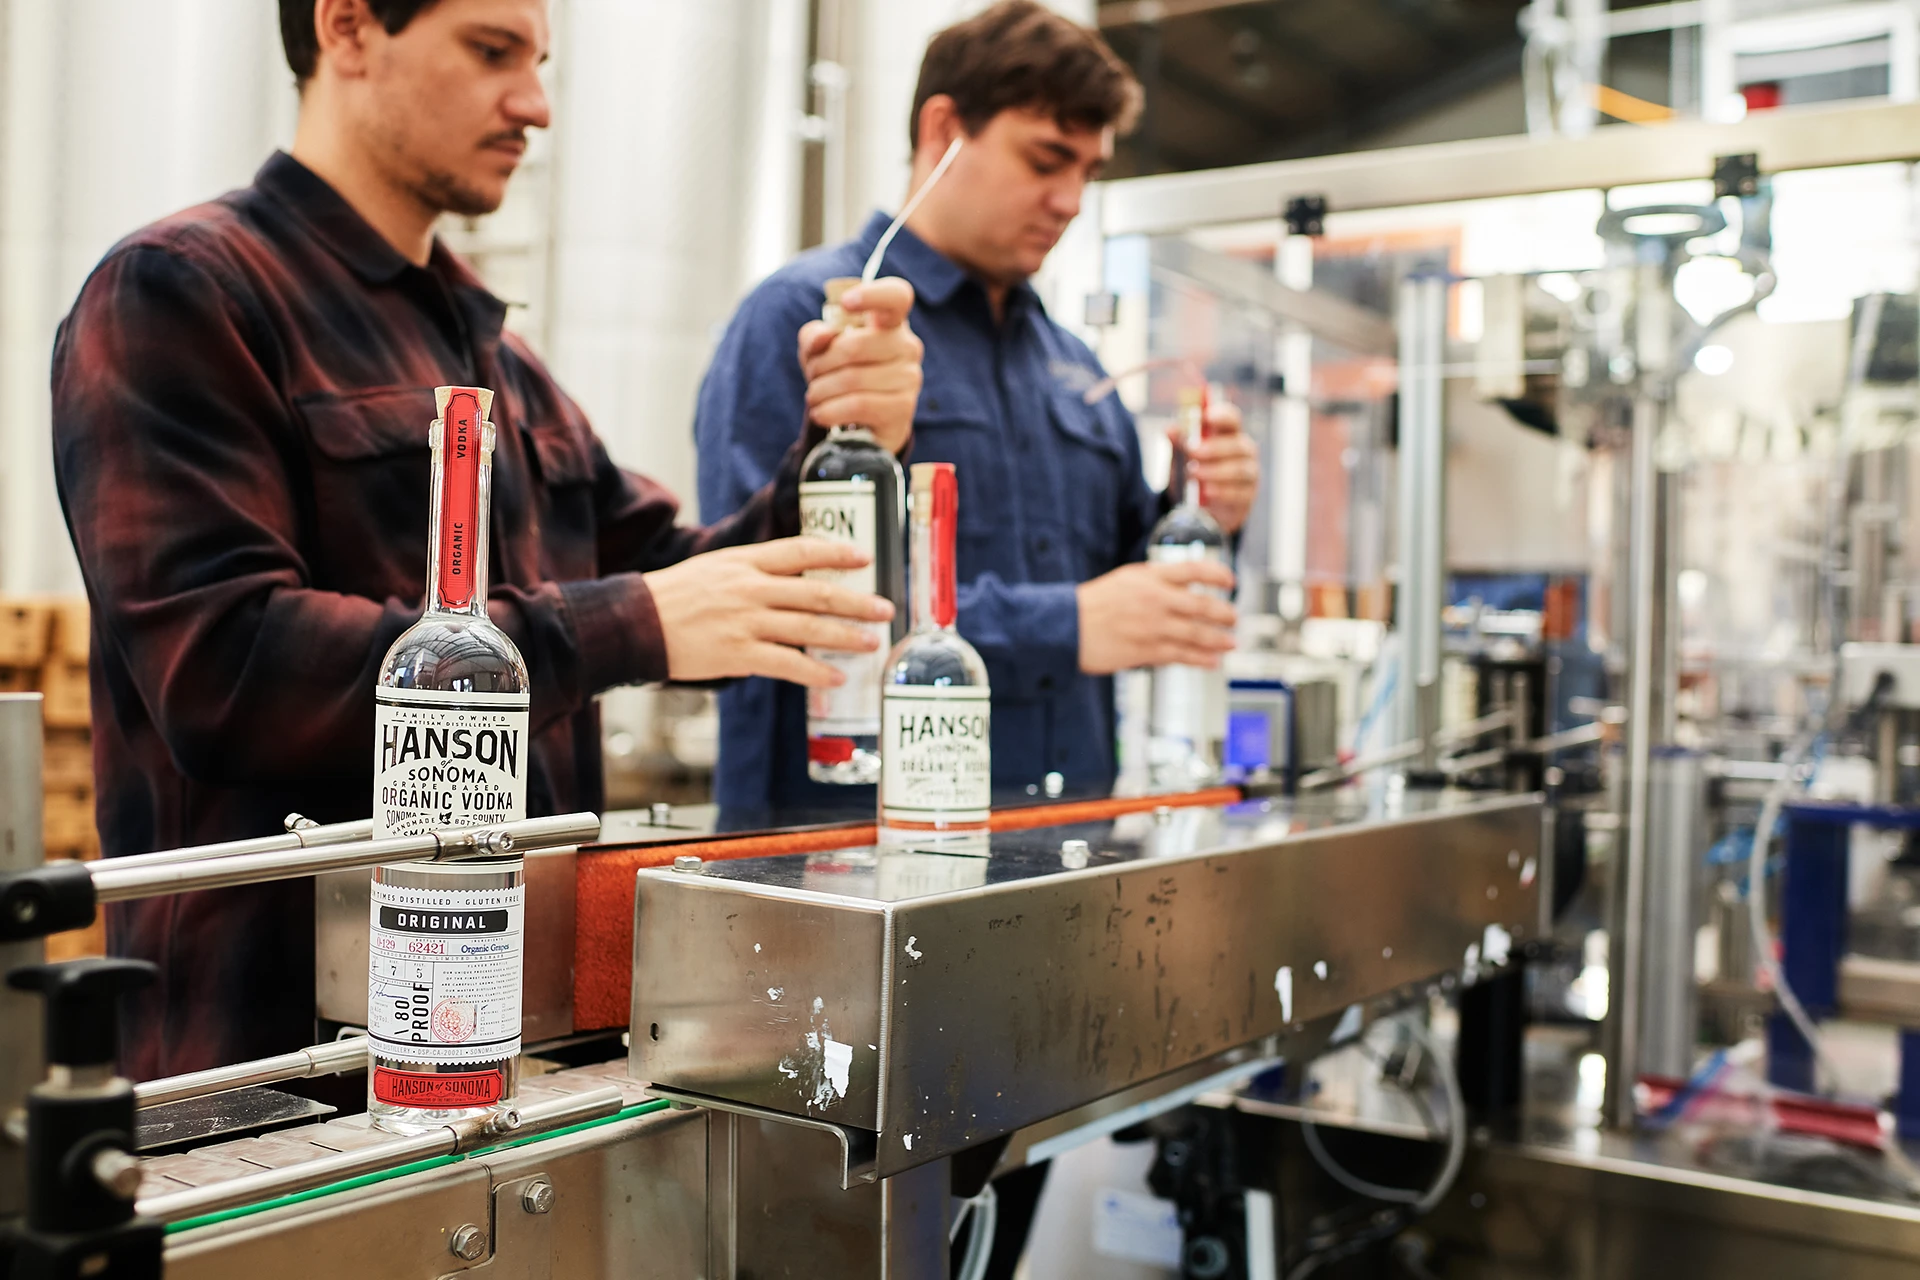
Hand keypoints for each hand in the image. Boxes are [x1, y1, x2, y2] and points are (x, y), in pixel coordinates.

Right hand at [645, 538, 894, 685]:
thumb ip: (755, 570)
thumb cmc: (677, 594)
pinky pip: (787, 664)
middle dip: (856, 601)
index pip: (800, 551)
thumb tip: (797, 579)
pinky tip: (836, 677)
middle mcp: (750, 589)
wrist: (637, 622)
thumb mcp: (717, 567)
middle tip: (885, 608)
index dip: (836, 553)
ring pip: (808, 629)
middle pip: (815, 593)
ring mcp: (746, 622)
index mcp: (745, 562)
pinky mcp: (738, 654)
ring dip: (846, 637)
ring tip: (871, 643)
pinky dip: (815, 672)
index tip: (864, 557)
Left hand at [798, 277, 922, 453]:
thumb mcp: (820, 350)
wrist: (864, 424)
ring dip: (820, 390)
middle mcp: (907, 346)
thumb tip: (825, 336)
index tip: (846, 302)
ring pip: (852, 379)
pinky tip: (819, 414)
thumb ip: (815, 336)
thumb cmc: (842, 374)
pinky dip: (829, 410)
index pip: (896, 297)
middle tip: (812, 375)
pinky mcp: (904, 408)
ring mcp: (909, 377)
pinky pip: (858, 405)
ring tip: (814, 397)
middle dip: (821, 363)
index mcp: (889, 321)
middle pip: (855, 346)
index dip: (873, 295)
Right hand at [1076, 560, 1237, 674]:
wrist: (1066, 627)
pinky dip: (1201, 660)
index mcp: (1149, 577)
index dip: (1217, 574)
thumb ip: (1155, 581)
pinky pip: (1182, 656)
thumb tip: (1184, 587)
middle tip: (1234, 617)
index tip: (1230, 580)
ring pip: (1197, 633)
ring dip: (1219, 639)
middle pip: (1202, 605)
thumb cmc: (1093, 604)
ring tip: (1230, 642)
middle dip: (1224, 613)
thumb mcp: (1125, 580)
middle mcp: (1155, 600)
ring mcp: (1153, 627)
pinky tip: (1212, 662)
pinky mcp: (1147, 651)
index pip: (1193, 570)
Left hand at [1169, 399, 1258, 534]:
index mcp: (1229, 434)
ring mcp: (1250, 474)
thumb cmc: (1195, 472)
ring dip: (1214, 471)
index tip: (1205, 417)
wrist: (1200, 507)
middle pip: (1237, 444)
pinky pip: (1238, 493)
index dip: (1221, 415)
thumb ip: (1178, 443)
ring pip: (1238, 469)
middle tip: (1192, 451)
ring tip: (1193, 474)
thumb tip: (1169, 429)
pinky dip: (1221, 492)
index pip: (1232, 419)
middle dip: (1214, 447)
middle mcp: (1244, 451)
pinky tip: (1206, 492)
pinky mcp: (1247, 496)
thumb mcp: (1181, 457)